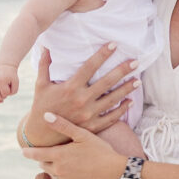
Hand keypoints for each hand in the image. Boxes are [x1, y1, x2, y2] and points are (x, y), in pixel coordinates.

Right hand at [0, 69, 18, 104]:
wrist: (5, 69)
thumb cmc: (11, 76)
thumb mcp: (16, 82)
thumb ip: (13, 91)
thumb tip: (2, 100)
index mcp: (1, 81)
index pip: (6, 92)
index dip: (10, 92)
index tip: (10, 86)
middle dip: (3, 96)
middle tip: (6, 91)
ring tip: (1, 98)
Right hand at [19, 43, 136, 152]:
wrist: (42, 134)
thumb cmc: (41, 106)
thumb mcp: (41, 85)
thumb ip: (44, 65)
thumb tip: (44, 46)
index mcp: (70, 87)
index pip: (90, 67)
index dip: (102, 55)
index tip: (114, 44)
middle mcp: (81, 100)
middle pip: (106, 82)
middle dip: (122, 70)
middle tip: (135, 62)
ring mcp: (88, 114)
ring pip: (112, 99)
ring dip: (126, 89)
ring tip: (138, 80)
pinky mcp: (92, 126)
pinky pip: (111, 117)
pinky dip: (122, 110)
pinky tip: (130, 102)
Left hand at [26, 113, 128, 178]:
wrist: (116, 173)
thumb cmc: (101, 151)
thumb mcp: (83, 135)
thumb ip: (62, 125)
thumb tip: (45, 115)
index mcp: (58, 155)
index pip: (36, 154)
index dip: (28, 152)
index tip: (23, 151)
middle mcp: (59, 171)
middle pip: (44, 165)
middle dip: (45, 160)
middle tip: (55, 153)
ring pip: (55, 176)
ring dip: (57, 170)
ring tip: (70, 163)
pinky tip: (81, 174)